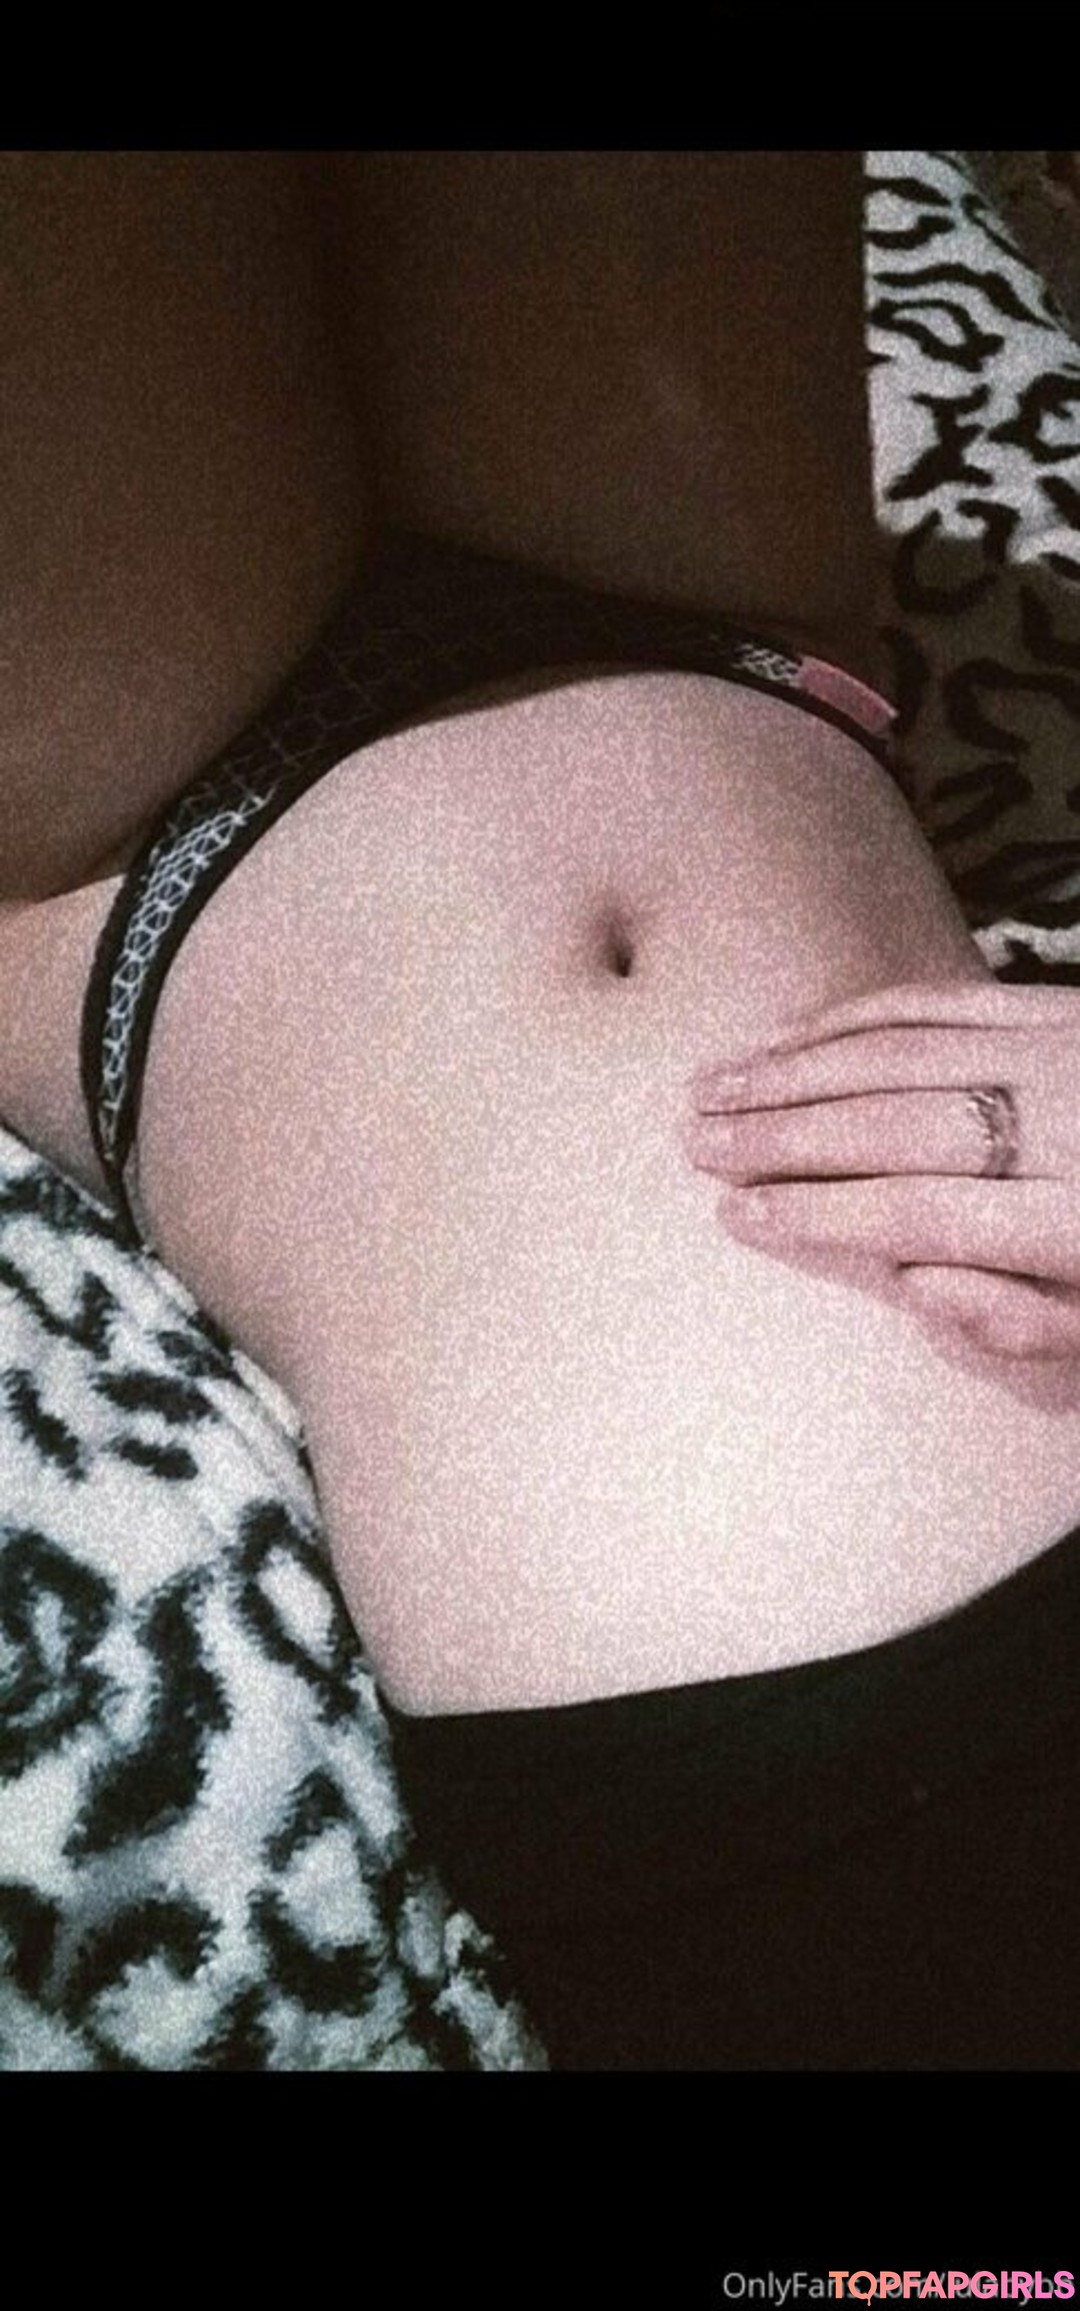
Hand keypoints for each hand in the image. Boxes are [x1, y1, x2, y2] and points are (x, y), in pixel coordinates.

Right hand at [686, 979, 1079, 1359]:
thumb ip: (1027, 1323)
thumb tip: (919, 1286)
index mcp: (1079, 1225)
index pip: (920, 1214)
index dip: (819, 1214)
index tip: (737, 1215)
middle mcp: (1063, 1126)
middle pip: (896, 1126)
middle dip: (783, 1136)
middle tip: (695, 1146)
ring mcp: (1061, 1052)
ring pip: (905, 1051)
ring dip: (797, 1069)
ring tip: (713, 1089)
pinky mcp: (1062, 1005)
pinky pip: (944, 998)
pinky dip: (858, 1016)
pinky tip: (794, 1034)